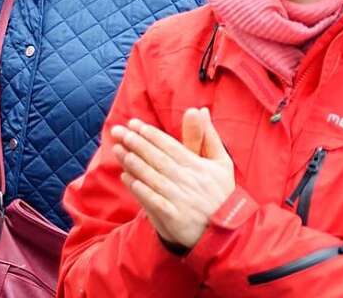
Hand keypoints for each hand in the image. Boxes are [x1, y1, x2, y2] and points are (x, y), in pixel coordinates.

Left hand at [111, 110, 234, 249]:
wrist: (223, 232)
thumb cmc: (221, 193)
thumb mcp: (221, 162)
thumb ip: (208, 136)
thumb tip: (200, 110)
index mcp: (199, 166)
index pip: (171, 146)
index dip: (151, 134)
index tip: (134, 124)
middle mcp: (188, 180)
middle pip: (158, 158)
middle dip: (137, 143)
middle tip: (119, 132)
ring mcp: (179, 199)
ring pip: (152, 177)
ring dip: (134, 163)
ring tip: (118, 149)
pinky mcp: (172, 217)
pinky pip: (151, 200)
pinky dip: (138, 188)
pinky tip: (126, 177)